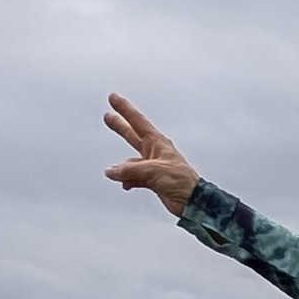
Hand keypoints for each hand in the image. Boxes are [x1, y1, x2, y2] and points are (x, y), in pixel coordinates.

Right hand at [103, 93, 199, 213]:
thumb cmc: (180, 180)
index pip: (137, 121)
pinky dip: (128, 181)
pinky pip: (134, 177)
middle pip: (132, 135)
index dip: (124, 109)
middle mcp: (154, 151)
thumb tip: (111, 171)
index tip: (113, 98)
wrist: (191, 200)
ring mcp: (153, 165)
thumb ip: (129, 170)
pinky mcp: (153, 180)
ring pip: (130, 162)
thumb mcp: (152, 171)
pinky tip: (126, 185)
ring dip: (122, 168)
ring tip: (113, 173)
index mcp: (157, 142)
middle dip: (119, 126)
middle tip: (107, 116)